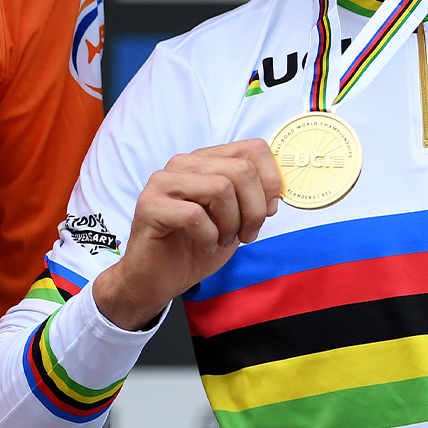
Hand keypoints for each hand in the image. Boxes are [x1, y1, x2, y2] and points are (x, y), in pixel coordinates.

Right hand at [92, 141, 281, 330]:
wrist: (157, 278)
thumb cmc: (195, 246)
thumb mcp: (235, 218)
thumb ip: (253, 197)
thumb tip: (277, 191)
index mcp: (206, 160)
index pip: (254, 149)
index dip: (271, 181)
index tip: (268, 211)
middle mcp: (184, 163)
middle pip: (241, 170)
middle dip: (254, 210)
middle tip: (244, 234)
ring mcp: (163, 182)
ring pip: (221, 188)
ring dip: (230, 224)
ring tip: (221, 240)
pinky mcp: (150, 205)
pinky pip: (195, 216)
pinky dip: (208, 237)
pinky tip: (203, 246)